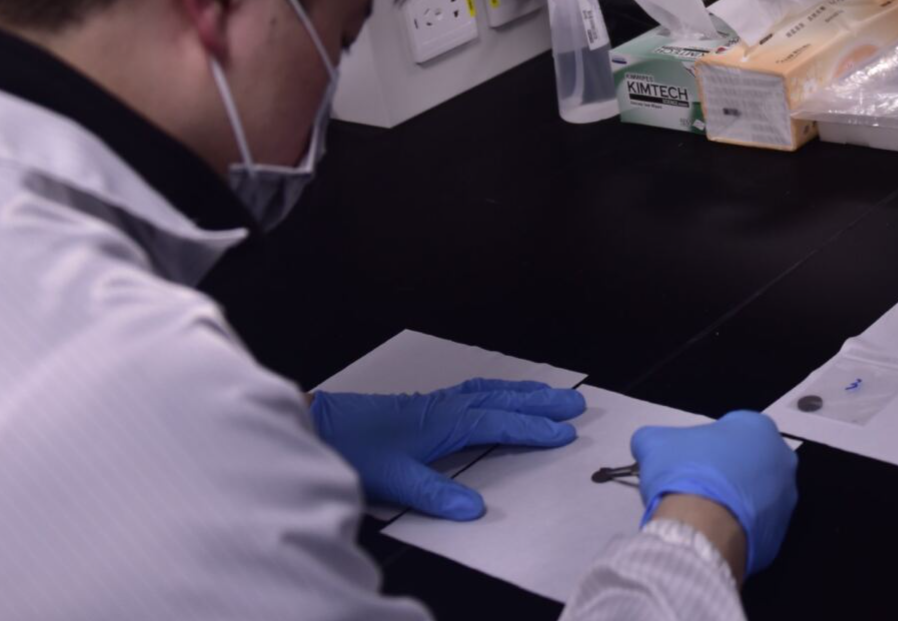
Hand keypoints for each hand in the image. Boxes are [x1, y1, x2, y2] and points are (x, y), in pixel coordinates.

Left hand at [310, 379, 584, 519]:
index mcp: (446, 423)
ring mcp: (436, 401)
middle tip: (574, 405)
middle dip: (540, 403)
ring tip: (549, 393)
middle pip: (503, 400)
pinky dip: (496, 388)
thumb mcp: (396, 481)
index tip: (564, 433)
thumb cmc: (357, 450)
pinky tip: (498, 392)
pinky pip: (473, 389)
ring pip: (490, 390)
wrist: (323, 425)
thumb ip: (436, 494)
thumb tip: (475, 509)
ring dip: (522, 392)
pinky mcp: (425, 403)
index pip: (500, 424)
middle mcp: (446, 407)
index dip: (533, 429)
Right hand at [631, 411, 797, 577]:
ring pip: (755, 495)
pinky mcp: (780, 534)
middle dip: (726, 472)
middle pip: (748, 462)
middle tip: (698, 485)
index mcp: (758, 428)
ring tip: (706, 512)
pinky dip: (739, 527)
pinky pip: (757, 526)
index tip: (690, 461)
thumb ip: (653, 438)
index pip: (732, 430)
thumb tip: (645, 443)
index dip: (706, 446)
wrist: (702, 527)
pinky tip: (716, 531)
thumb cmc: (686, 472)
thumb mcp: (655, 443)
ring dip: (735, 500)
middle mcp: (782, 459)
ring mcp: (786, 499)